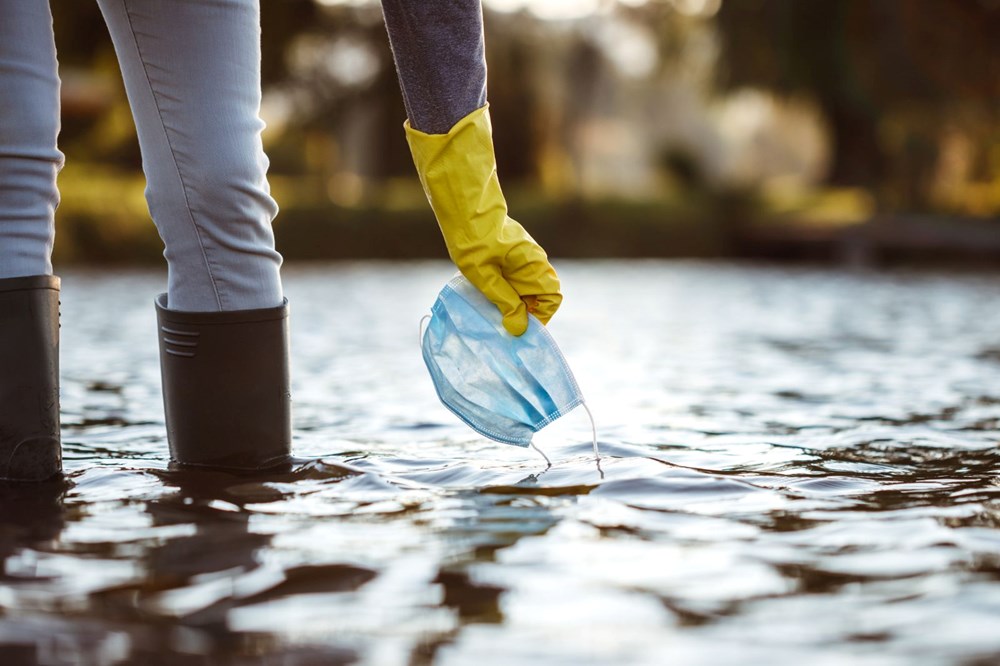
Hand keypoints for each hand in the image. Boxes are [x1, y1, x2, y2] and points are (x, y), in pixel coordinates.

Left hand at [405, 105, 561, 334]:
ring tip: (490, 312)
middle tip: (500, 324)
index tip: (518, 327)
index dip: (540, 316)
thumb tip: (519, 329)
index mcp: (533, 265)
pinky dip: (503, 293)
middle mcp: (533, 262)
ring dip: (510, 304)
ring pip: (523, 290)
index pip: (551, 298)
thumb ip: (503, 301)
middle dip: (522, 313)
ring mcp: (522, 259)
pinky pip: (512, 281)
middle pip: (537, 297)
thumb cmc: (473, 240)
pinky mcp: (509, 257)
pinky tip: (485, 297)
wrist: (463, 208)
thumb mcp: (484, 276)